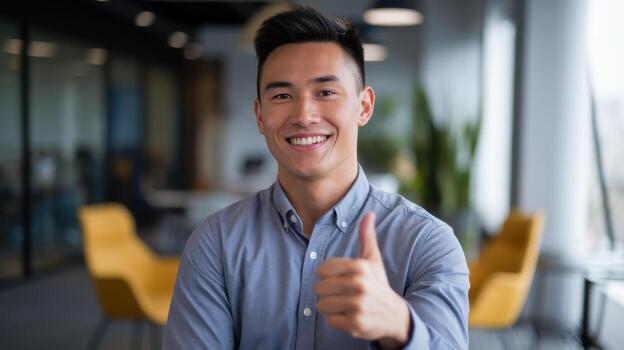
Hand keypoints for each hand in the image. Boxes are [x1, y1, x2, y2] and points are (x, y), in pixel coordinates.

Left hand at [314, 212, 410, 348]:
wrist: (396, 316)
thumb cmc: (379, 285)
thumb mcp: (373, 260)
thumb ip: (367, 237)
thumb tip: (369, 213)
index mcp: (359, 267)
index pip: (321, 270)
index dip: (328, 277)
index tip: (342, 280)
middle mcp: (359, 284)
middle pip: (318, 288)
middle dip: (328, 293)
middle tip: (344, 295)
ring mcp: (357, 305)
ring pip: (321, 305)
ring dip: (331, 308)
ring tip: (347, 306)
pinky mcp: (355, 324)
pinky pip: (330, 321)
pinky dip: (337, 321)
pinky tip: (351, 317)